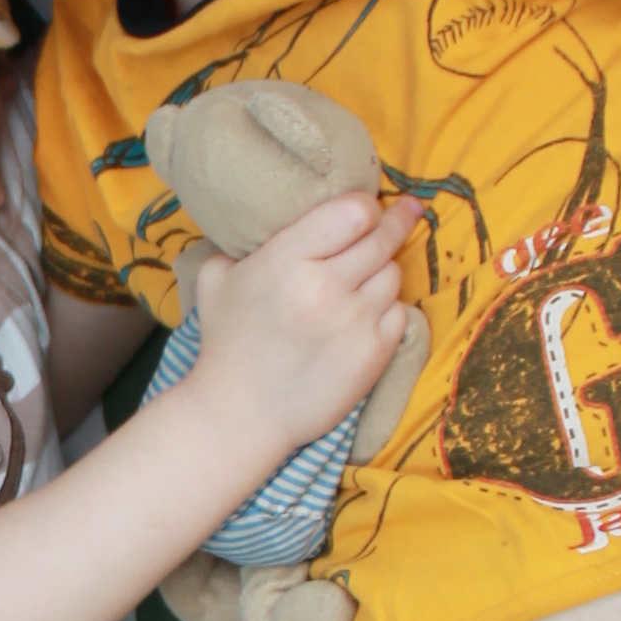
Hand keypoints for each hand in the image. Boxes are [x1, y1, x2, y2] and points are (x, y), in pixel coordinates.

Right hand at [187, 194, 413, 459]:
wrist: (241, 413)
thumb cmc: (228, 342)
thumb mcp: (216, 279)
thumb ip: (243, 242)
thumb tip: (269, 214)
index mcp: (287, 261)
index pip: (354, 212)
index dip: (364, 206)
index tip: (365, 208)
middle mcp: (325, 288)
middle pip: (382, 238)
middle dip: (395, 223)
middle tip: (403, 212)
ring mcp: (354, 323)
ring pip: (394, 274)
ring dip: (384, 271)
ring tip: (365, 277)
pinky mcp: (374, 355)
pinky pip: (400, 313)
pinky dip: (388, 309)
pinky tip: (366, 313)